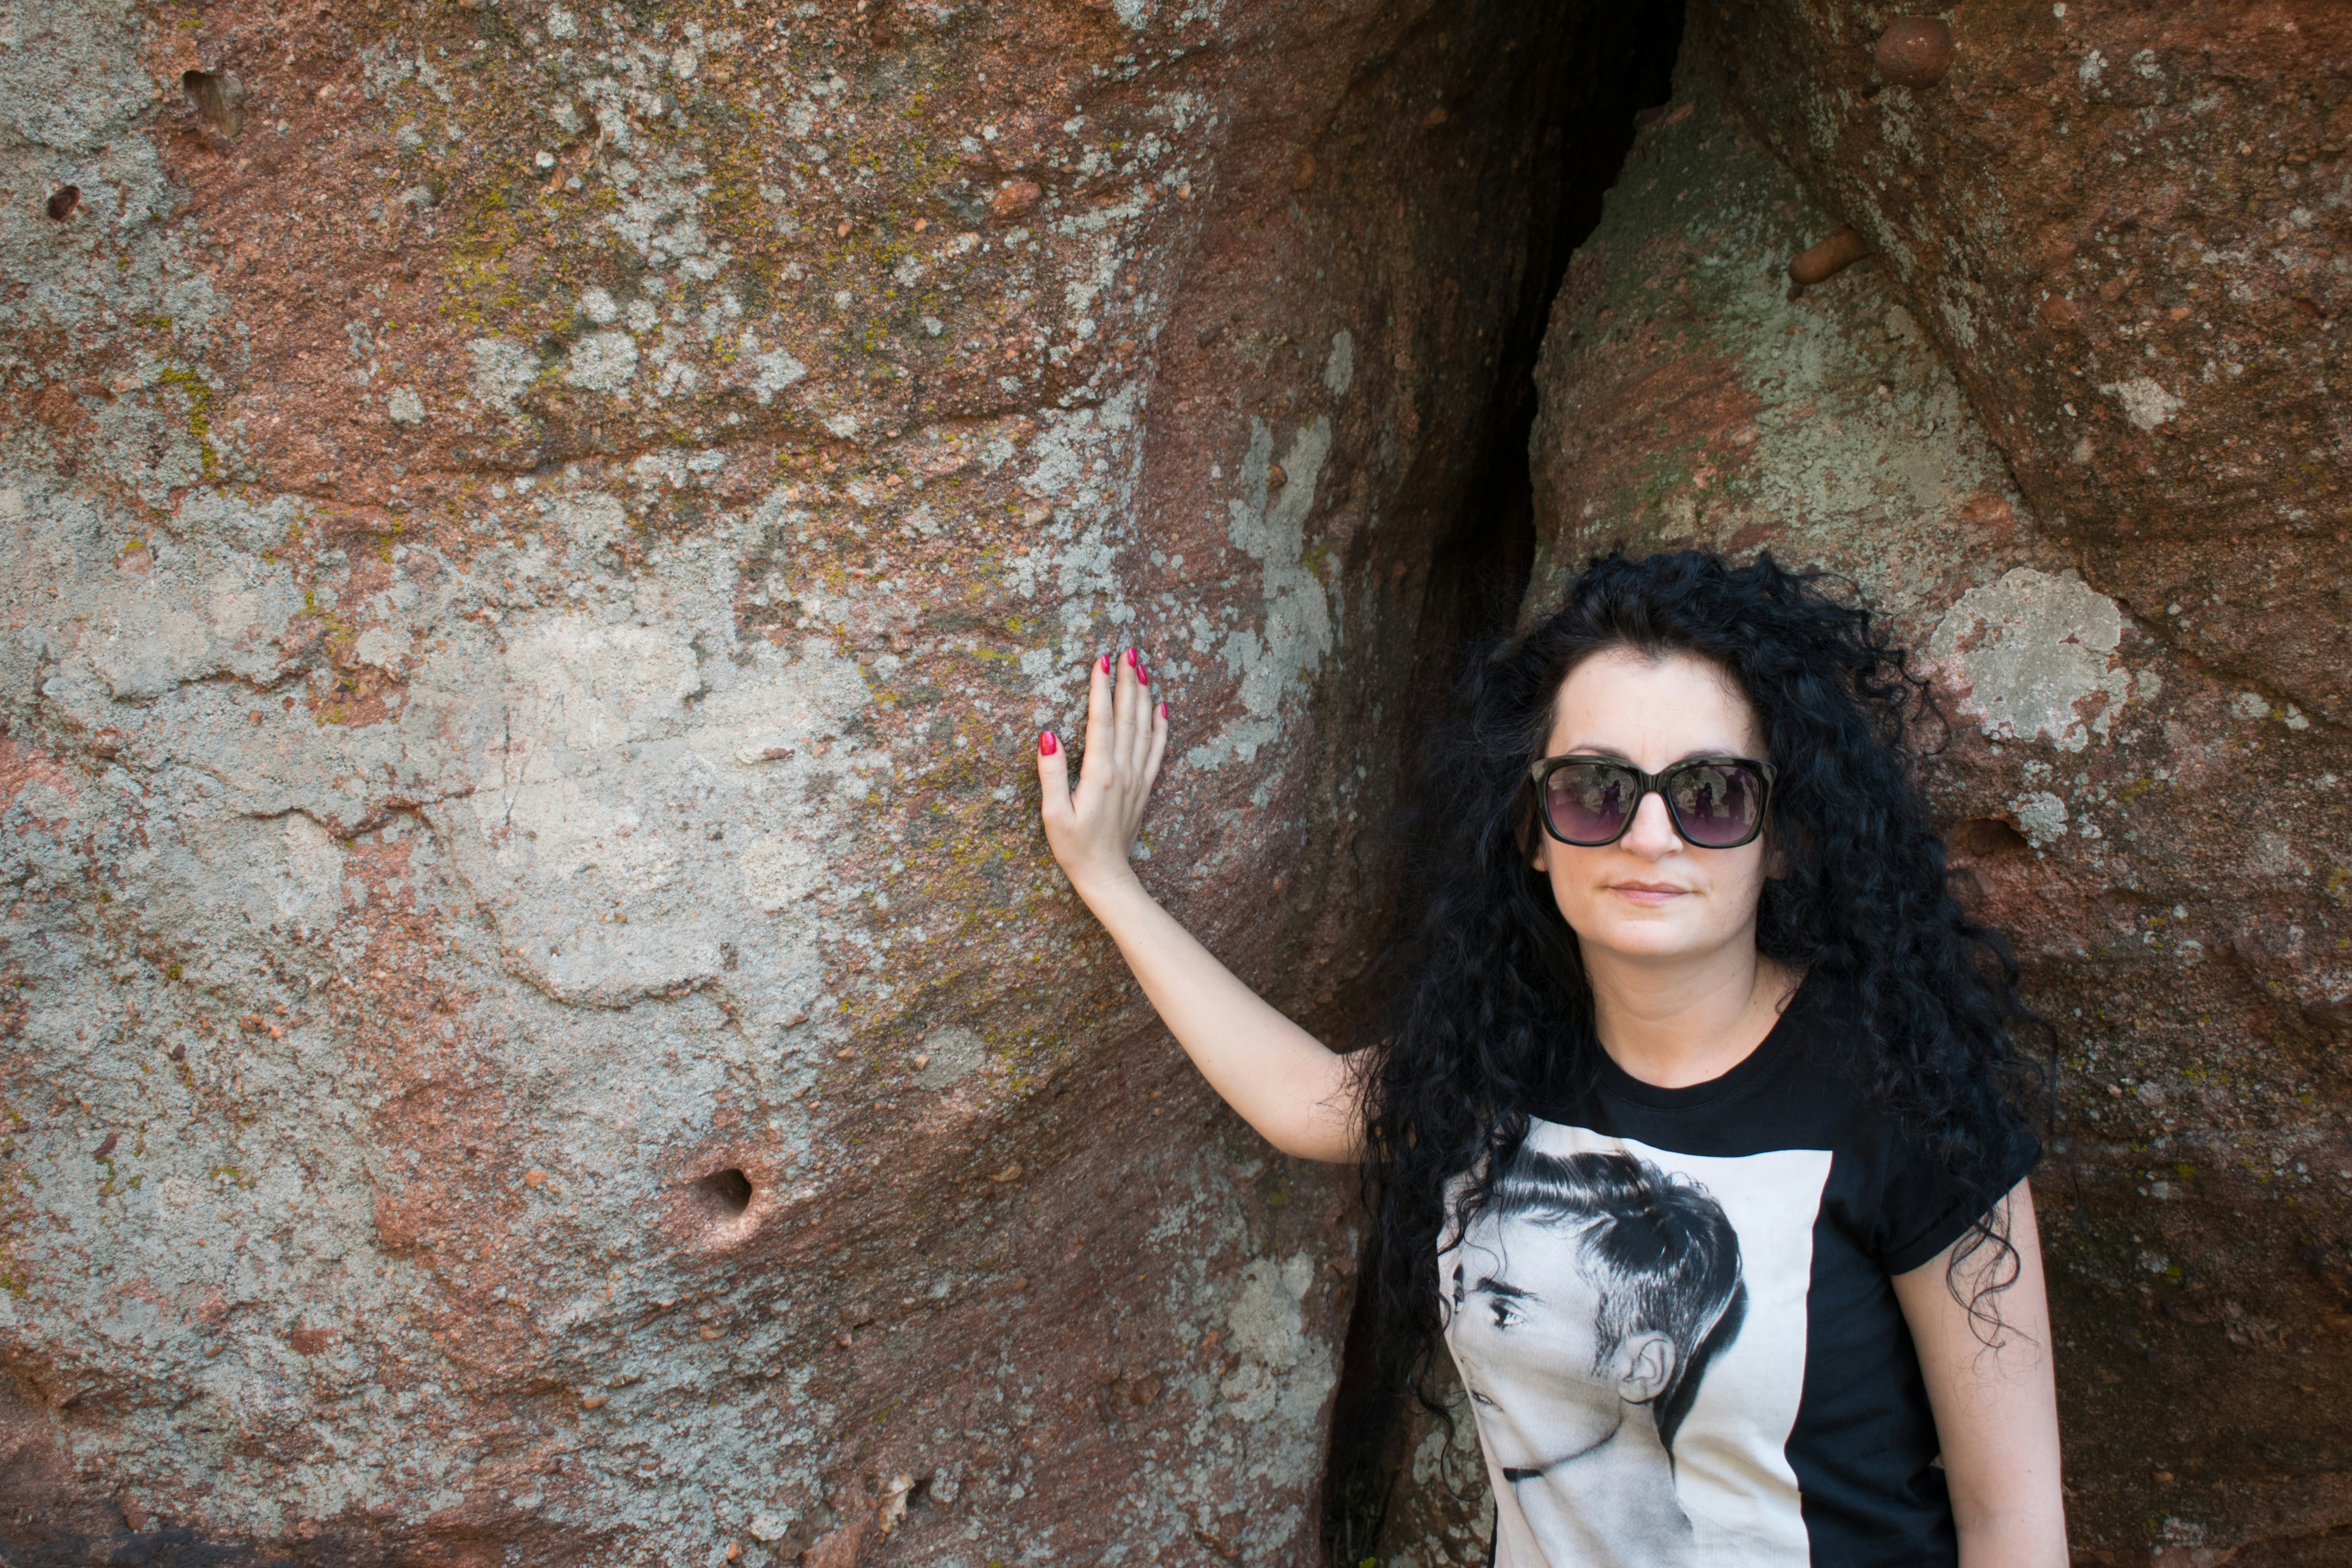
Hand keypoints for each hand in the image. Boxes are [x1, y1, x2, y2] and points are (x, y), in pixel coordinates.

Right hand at [1038, 647, 1168, 899]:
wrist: (1106, 875)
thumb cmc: (1074, 848)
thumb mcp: (1053, 814)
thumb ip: (1051, 774)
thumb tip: (1048, 735)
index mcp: (1100, 774)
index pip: (1101, 720)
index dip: (1100, 688)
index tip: (1102, 659)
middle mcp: (1124, 771)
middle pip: (1127, 716)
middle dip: (1126, 680)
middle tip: (1128, 650)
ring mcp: (1138, 778)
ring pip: (1144, 727)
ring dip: (1143, 695)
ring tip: (1142, 667)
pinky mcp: (1144, 787)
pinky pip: (1157, 749)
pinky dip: (1161, 726)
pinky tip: (1162, 707)